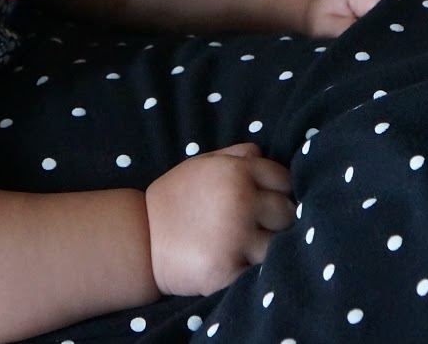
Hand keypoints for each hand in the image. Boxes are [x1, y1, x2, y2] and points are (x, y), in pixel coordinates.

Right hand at [144, 142, 293, 295]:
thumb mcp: (201, 164)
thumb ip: (235, 155)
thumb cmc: (174, 200)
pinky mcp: (228, 270)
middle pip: (287, 214)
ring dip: (266, 250)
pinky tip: (234, 266)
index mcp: (237, 172)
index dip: (278, 193)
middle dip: (275, 222)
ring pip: (278, 246)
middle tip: (255, 229)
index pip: (285, 181)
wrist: (139, 240)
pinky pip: (259, 274)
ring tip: (243, 249)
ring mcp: (235, 237)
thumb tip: (262, 153)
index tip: (265, 204)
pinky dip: (251, 272)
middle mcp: (241, 202)